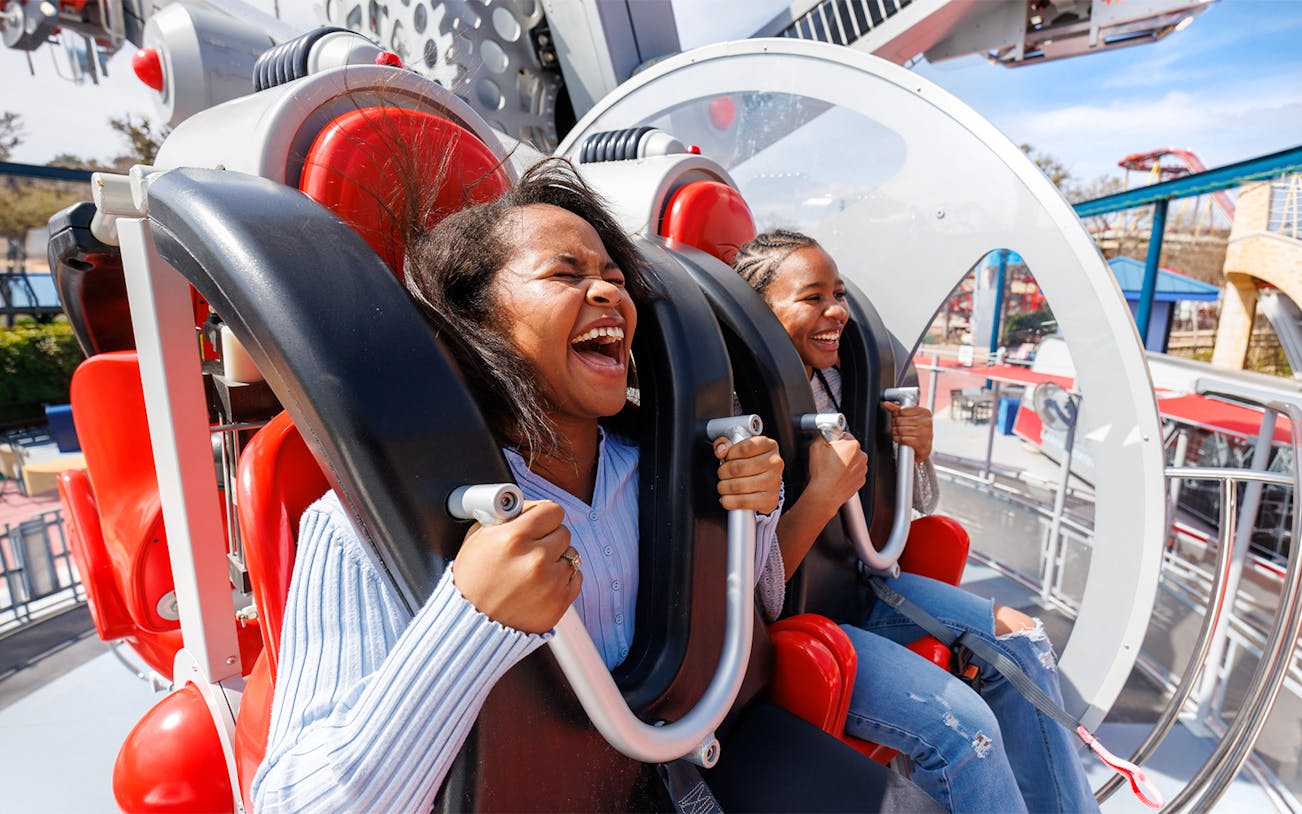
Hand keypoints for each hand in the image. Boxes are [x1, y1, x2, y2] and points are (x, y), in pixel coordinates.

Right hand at [452, 500, 579, 633]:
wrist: (472, 625)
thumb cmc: (471, 581)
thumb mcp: (477, 539)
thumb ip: (504, 517)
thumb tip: (525, 506)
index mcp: (513, 538)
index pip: (552, 510)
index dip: (543, 515)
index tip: (537, 522)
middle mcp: (535, 559)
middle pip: (563, 531)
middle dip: (548, 537)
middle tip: (531, 549)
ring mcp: (550, 582)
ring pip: (571, 554)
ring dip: (556, 558)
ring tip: (533, 570)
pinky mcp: (560, 602)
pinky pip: (576, 576)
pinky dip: (562, 578)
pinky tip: (541, 584)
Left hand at [714, 434, 783, 514]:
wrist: (766, 484)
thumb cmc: (752, 463)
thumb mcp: (741, 447)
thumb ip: (726, 442)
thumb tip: (721, 450)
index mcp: (768, 445)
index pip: (744, 448)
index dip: (730, 454)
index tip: (727, 458)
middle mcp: (774, 462)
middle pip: (737, 467)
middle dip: (722, 472)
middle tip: (722, 473)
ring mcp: (773, 482)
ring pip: (737, 486)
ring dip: (723, 487)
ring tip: (723, 485)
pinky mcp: (769, 499)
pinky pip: (743, 502)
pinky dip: (729, 501)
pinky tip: (727, 498)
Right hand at [806, 435, 867, 512]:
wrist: (825, 494)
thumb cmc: (822, 473)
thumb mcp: (816, 447)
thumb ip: (823, 436)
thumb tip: (826, 434)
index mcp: (852, 445)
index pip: (845, 436)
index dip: (835, 441)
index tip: (830, 447)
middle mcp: (861, 456)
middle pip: (850, 448)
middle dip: (842, 451)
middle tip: (830, 459)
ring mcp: (862, 469)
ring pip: (853, 461)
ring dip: (846, 462)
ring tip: (833, 469)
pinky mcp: (861, 480)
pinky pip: (854, 472)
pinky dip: (848, 473)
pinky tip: (838, 476)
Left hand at [882, 402, 932, 460]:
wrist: (924, 446)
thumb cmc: (917, 430)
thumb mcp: (910, 417)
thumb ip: (898, 409)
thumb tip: (887, 404)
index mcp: (925, 412)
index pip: (902, 410)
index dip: (896, 414)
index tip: (895, 417)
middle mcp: (927, 422)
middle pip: (900, 420)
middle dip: (894, 424)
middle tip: (894, 426)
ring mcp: (925, 433)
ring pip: (900, 430)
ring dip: (894, 432)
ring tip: (895, 432)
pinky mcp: (921, 443)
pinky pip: (903, 439)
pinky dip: (897, 439)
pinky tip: (898, 438)